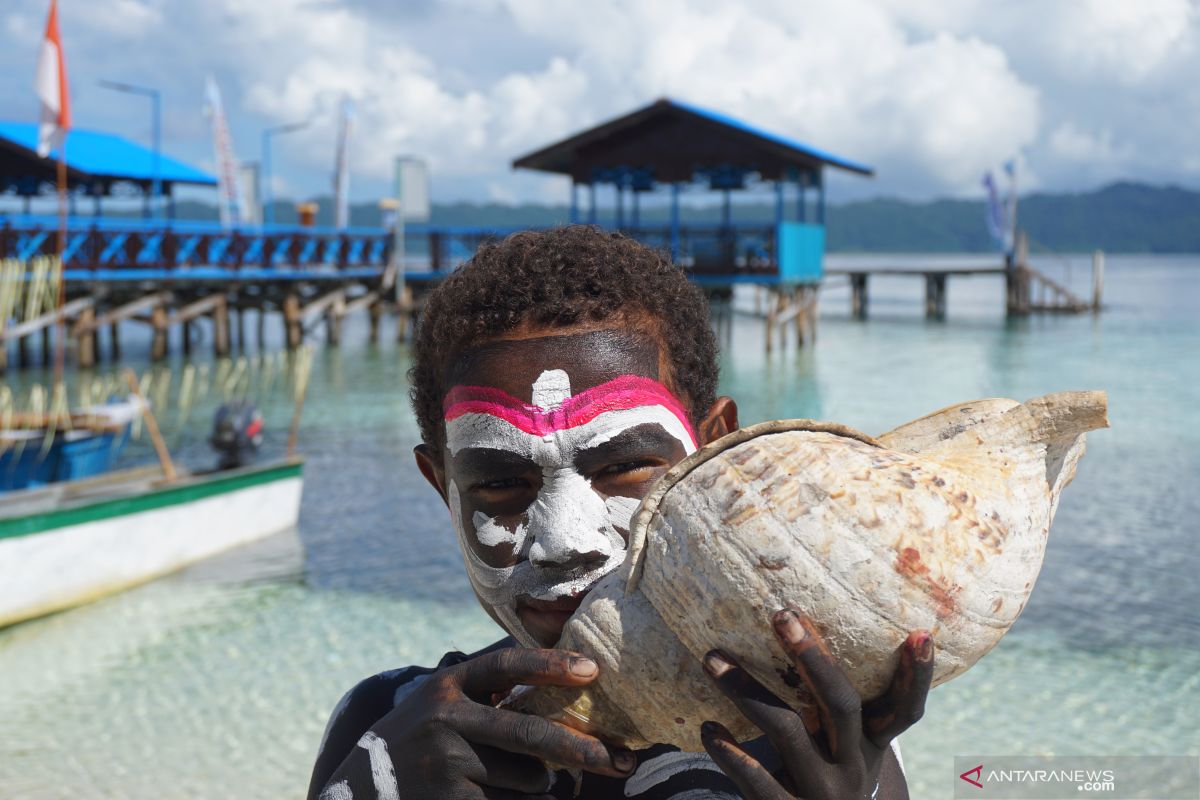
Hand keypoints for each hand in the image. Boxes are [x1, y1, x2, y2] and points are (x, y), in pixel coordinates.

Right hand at [320, 648, 635, 799]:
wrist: (360, 791)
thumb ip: (491, 693)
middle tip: (624, 761)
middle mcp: (445, 719)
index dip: (550, 664)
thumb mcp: (443, 703)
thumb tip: (567, 680)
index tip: (592, 669)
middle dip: (582, 750)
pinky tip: (487, 797)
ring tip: (499, 781)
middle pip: (530, 734)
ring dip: (536, 786)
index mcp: (449, 686)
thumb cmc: (421, 741)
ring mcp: (446, 764)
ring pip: (528, 780)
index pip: (506, 665)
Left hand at [699, 609, 933, 799]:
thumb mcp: (844, 746)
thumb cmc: (825, 773)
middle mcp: (852, 766)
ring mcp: (821, 791)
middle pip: (842, 706)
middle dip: (813, 658)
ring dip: (746, 690)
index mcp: (871, 744)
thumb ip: (834, 703)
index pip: (905, 710)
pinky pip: (756, 779)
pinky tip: (708, 728)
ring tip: (712, 659)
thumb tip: (802, 625)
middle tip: (782, 615)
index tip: (920, 633)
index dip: (916, 675)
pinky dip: (730, 752)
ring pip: (787, 732)